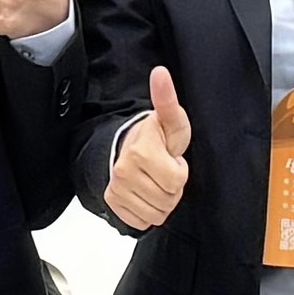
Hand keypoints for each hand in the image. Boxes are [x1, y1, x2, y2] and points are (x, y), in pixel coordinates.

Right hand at [104, 67, 191, 227]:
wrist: (125, 147)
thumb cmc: (154, 136)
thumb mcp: (170, 121)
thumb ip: (168, 100)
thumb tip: (161, 73)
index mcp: (141, 152)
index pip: (177, 181)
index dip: (180, 171)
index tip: (172, 158)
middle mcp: (124, 172)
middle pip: (168, 200)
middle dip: (172, 187)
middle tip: (163, 170)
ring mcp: (116, 189)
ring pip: (156, 214)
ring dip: (161, 201)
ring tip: (155, 181)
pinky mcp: (113, 203)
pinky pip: (141, 221)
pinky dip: (147, 211)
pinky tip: (145, 193)